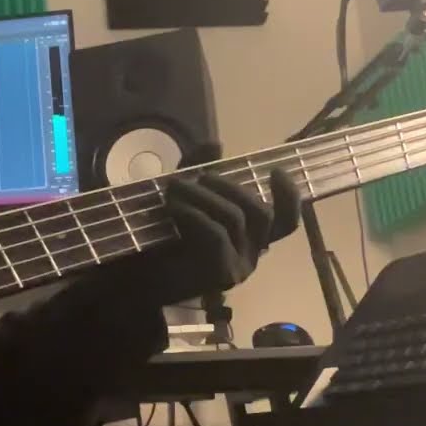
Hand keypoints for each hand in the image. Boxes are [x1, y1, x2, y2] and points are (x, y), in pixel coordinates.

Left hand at [132, 169, 300, 305]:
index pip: (285, 222)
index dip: (289, 197)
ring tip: (174, 188)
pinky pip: (215, 234)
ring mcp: (239, 267)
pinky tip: (173, 208)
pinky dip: (193, 214)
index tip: (276, 170)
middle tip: (198, 177)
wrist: (136, 281)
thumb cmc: (162, 243)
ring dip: (202, 197)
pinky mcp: (221, 274)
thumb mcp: (184, 201)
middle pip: (260, 212)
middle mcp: (251, 255)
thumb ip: (200, 176)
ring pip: (234, 218)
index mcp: (250, 239)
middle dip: (228, 186)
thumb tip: (216, 144)